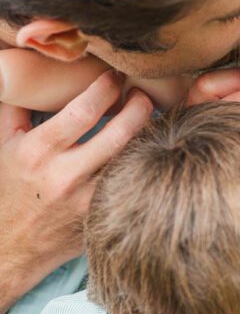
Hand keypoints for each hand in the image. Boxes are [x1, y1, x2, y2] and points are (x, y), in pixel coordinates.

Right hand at [0, 71, 152, 313]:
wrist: (10, 247)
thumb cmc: (11, 188)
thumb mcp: (6, 143)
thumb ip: (17, 105)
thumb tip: (24, 66)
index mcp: (39, 151)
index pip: (83, 110)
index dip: (106, 87)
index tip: (116, 76)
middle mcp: (65, 176)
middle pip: (119, 134)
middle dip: (139, 107)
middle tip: (143, 94)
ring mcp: (88, 200)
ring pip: (131, 159)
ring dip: (147, 134)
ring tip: (151, 117)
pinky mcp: (102, 216)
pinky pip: (132, 182)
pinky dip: (143, 163)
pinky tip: (149, 149)